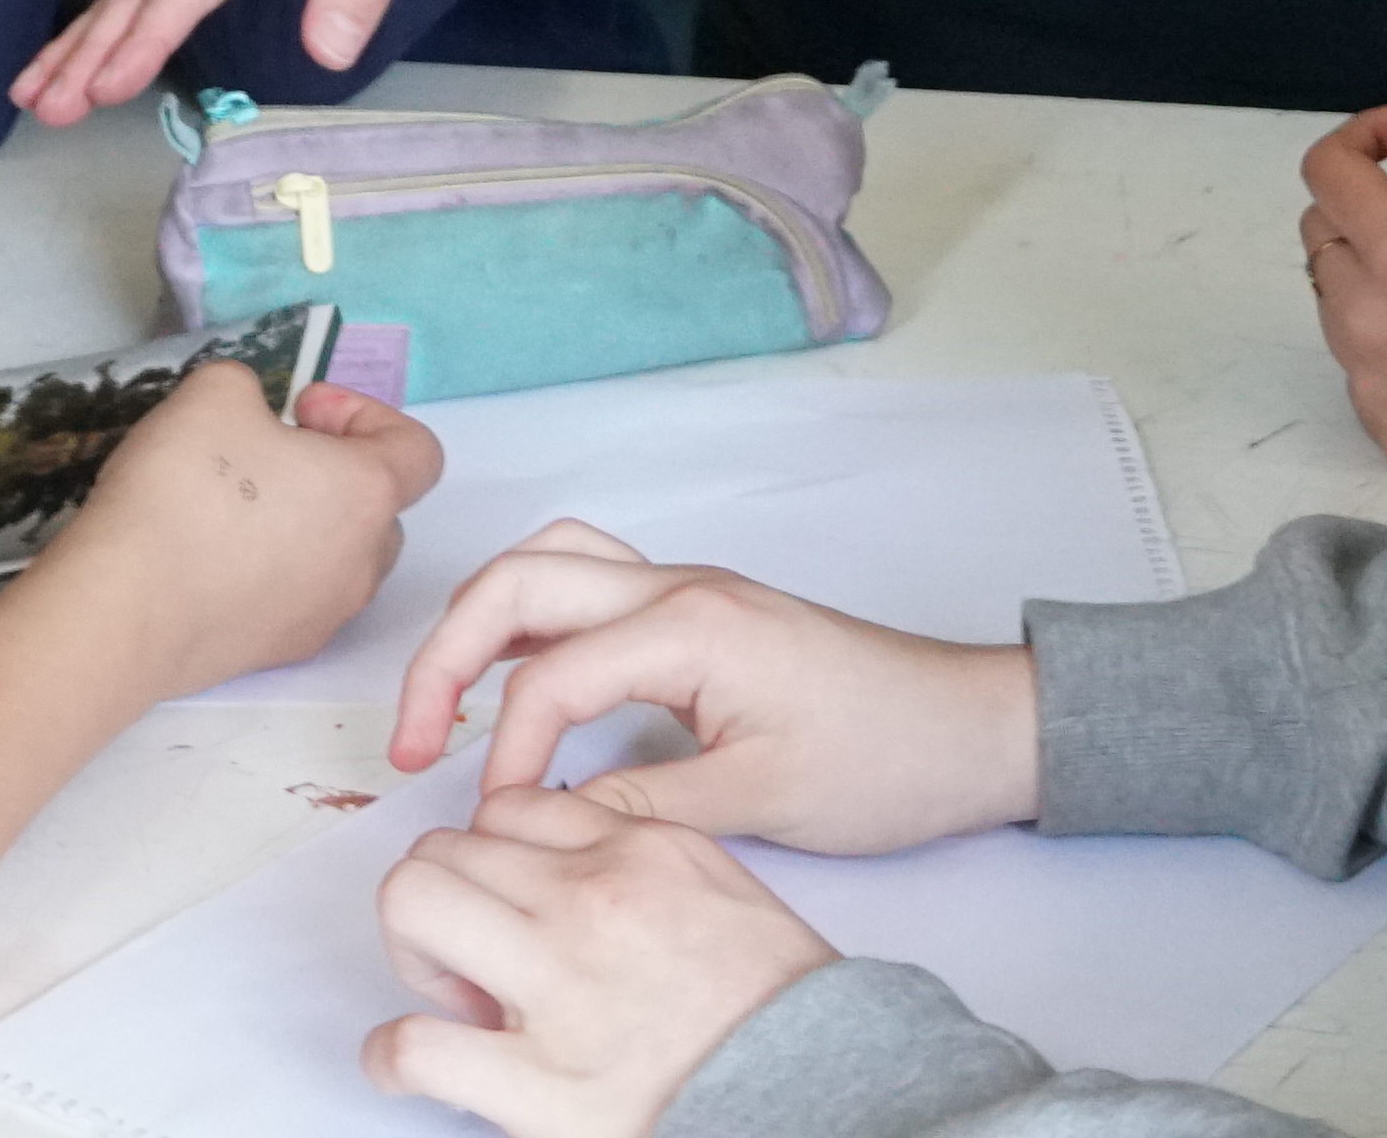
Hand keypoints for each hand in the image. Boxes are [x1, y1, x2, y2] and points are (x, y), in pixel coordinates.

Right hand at [11, 359, 446, 697]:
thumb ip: (249, 388)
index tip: (300, 411)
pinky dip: (270, 574)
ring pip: (339, 559)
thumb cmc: (185, 489)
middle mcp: (363, 563)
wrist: (125, 609)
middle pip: (378, 508)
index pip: (419, 451)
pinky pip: (295, 600)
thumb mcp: (213, 393)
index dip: (365, 416)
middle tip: (268, 455)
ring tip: (235, 509)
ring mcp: (324, 617)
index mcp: (368, 493)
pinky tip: (208, 558)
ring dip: (304, 526)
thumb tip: (251, 417)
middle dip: (333, 474)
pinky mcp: (279, 653)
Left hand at [365, 784, 837, 1137]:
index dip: (495, 855)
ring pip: (412, 902)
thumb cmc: (787, 1013)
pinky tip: (412, 1065)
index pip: (514, 807)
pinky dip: (393, 1055)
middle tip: (471, 955)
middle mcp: (591, 901)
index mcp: (641, 852)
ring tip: (450, 995)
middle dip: (442, 896)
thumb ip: (639, 866)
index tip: (513, 905)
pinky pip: (411, 1044)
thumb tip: (562, 874)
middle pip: (446, 847)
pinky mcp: (538, 1086)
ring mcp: (559, 989)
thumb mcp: (722, 893)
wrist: (829, 1096)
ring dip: (414, 950)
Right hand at [386, 521, 1038, 855]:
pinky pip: (588, 589)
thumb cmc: (889, 759)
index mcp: (692, 625)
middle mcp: (680, 588)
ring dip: (483, 623)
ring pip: (548, 565)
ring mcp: (688, 591)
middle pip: (519, 582)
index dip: (502, 753)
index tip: (494, 820)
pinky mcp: (699, 614)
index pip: (550, 677)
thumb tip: (541, 818)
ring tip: (445, 704)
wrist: (974, 729)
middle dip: (446, 656)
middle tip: (412, 742)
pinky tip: (514, 683)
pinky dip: (531, 624)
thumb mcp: (762, 802)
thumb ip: (639, 805)